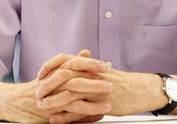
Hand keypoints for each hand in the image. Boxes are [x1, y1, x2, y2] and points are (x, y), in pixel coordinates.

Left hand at [36, 55, 165, 121]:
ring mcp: (95, 88)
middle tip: (37, 91)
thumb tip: (74, 65)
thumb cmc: (121, 81)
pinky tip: (55, 119)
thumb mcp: (102, 71)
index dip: (51, 64)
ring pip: (69, 93)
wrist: (139, 89)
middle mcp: (91, 73)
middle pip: (64, 75)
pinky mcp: (100, 103)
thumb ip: (87, 68)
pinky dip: (65, 115)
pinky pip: (79, 110)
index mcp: (90, 65)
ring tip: (41, 106)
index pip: (66, 59)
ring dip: (52, 100)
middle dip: (47, 83)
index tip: (41, 72)